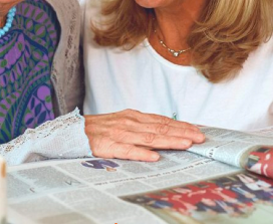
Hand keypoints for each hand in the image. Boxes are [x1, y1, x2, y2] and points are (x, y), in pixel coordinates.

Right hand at [84, 109, 205, 161]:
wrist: (72, 132)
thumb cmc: (99, 129)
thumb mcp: (122, 122)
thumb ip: (141, 127)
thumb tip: (164, 132)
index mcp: (133, 117)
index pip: (162, 121)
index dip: (181, 126)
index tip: (197, 130)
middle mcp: (129, 123)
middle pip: (160, 128)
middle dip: (182, 133)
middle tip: (200, 138)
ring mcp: (119, 134)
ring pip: (149, 137)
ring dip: (169, 141)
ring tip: (186, 144)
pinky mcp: (108, 146)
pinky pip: (127, 150)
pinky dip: (142, 153)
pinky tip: (155, 156)